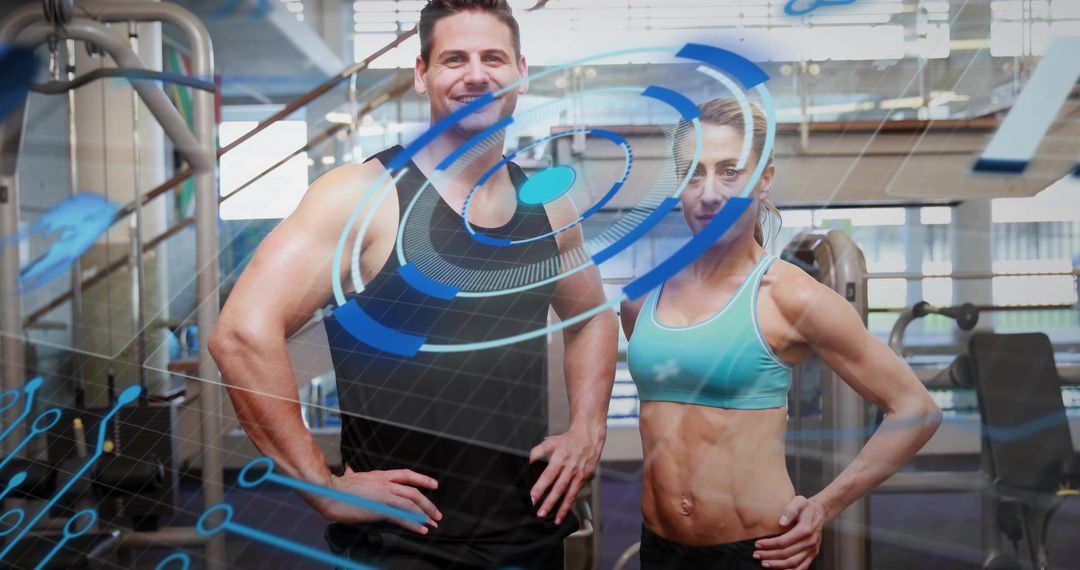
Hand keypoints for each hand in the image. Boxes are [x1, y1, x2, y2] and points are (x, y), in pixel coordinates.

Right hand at [313, 466, 441, 533]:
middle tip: (437, 514)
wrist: (327, 492)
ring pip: (412, 503)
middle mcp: (385, 483)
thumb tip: (350, 470)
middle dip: (428, 503)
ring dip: (425, 514)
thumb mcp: (348, 477)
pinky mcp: (380, 508)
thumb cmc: (335, 488)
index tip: (434, 485)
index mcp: (379, 476)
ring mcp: (384, 495)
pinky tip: (421, 529)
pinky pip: (402, 516)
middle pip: (414, 491)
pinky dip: (414, 523)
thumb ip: (353, 474)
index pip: (406, 475)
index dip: (422, 479)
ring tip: (433, 524)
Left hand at [528, 426, 603, 523]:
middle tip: (537, 509)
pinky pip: (573, 495)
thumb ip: (536, 452)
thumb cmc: (566, 442)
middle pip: (556, 484)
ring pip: (566, 492)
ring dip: (556, 506)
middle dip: (546, 498)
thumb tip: (523, 463)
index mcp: (559, 455)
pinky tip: (559, 516)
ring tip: (547, 516)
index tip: (531, 496)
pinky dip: (566, 507)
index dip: (539, 485)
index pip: (547, 473)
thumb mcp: (550, 442)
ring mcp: (577, 473)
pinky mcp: (582, 479)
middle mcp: (569, 465)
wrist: (588, 439)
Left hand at [753, 496, 826, 569]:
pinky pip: (802, 567)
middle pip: (787, 553)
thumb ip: (790, 510)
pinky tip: (780, 569)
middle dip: (770, 555)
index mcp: (805, 529)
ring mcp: (812, 549)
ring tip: (764, 563)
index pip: (784, 541)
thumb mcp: (799, 501)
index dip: (770, 544)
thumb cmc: (806, 507)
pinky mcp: (813, 554)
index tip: (758, 544)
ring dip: (778, 565)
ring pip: (793, 563)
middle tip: (757, 555)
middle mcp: (810, 542)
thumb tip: (781, 521)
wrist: (820, 512)